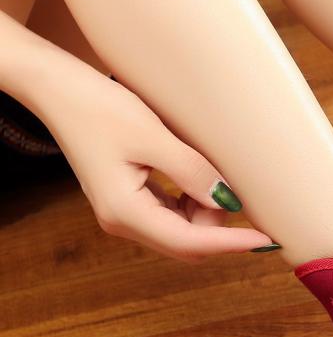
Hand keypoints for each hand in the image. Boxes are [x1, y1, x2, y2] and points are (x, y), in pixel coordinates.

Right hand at [40, 64, 274, 262]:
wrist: (60, 91)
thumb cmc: (100, 109)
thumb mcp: (153, 137)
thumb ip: (192, 172)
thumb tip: (228, 202)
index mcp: (125, 212)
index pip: (189, 242)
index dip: (231, 244)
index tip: (267, 240)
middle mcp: (122, 222)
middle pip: (187, 245)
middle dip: (219, 228)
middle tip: (239, 192)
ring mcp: (124, 215)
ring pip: (182, 233)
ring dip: (206, 215)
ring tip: (212, 176)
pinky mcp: (129, 202)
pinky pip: (172, 217)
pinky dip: (193, 205)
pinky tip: (199, 181)